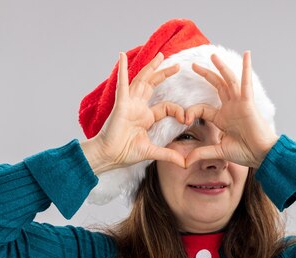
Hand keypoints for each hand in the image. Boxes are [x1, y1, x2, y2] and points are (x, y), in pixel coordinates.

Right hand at [81, 52, 186, 173]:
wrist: (109, 155)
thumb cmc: (125, 152)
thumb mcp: (152, 152)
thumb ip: (169, 154)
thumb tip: (185, 163)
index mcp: (145, 117)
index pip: (166, 106)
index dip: (178, 110)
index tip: (186, 119)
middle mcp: (138, 107)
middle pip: (153, 86)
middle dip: (164, 74)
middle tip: (177, 65)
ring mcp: (129, 104)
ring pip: (141, 80)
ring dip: (150, 68)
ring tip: (159, 56)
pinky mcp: (121, 104)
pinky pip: (122, 83)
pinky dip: (122, 69)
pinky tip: (122, 56)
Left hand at [184, 51, 278, 167]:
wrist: (261, 155)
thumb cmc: (245, 152)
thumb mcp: (218, 151)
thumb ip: (202, 153)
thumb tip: (185, 161)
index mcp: (222, 118)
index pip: (203, 108)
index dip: (192, 112)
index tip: (183, 118)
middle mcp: (230, 108)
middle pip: (217, 86)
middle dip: (206, 75)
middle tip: (193, 65)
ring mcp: (239, 104)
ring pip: (228, 81)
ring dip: (221, 68)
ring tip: (213, 55)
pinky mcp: (248, 103)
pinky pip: (246, 83)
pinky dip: (246, 69)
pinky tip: (247, 55)